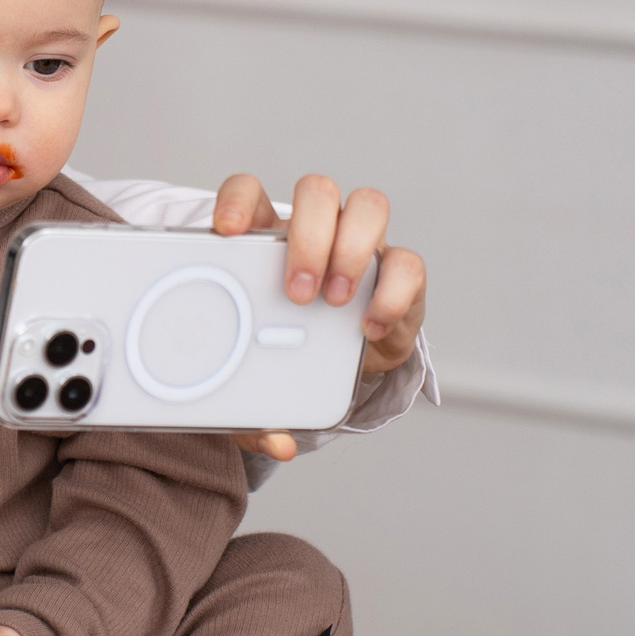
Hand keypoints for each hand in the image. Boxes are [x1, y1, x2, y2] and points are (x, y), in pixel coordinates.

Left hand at [211, 172, 428, 457]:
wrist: (335, 370)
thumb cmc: (283, 361)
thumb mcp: (258, 388)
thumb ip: (256, 415)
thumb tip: (278, 443)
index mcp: (265, 239)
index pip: (250, 193)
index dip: (238, 201)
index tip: (226, 233)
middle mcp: (316, 231)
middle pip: (316, 192)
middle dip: (307, 235)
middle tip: (295, 292)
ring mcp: (362, 246)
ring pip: (366, 207)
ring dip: (351, 250)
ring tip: (335, 300)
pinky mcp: (401, 274)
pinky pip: (407, 262)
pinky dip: (392, 293)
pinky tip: (369, 327)